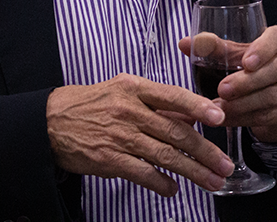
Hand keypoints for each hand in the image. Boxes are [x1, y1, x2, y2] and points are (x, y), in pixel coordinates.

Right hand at [46, 74, 232, 196]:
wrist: (51, 121)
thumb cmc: (92, 103)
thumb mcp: (124, 91)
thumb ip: (157, 102)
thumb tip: (191, 114)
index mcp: (134, 89)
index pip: (172, 96)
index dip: (198, 107)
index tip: (219, 118)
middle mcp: (129, 111)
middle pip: (174, 131)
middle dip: (204, 151)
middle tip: (224, 164)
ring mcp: (119, 136)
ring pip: (164, 155)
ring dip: (192, 171)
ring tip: (211, 181)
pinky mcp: (109, 159)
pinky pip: (143, 173)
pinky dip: (161, 183)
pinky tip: (174, 189)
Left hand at [180, 25, 276, 142]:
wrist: (272, 94)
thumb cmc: (251, 65)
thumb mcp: (234, 53)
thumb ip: (212, 47)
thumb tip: (185, 43)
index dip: (263, 50)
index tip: (246, 62)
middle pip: (275, 71)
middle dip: (247, 82)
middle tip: (222, 89)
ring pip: (272, 96)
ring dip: (243, 104)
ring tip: (218, 106)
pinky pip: (269, 116)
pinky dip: (244, 118)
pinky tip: (226, 118)